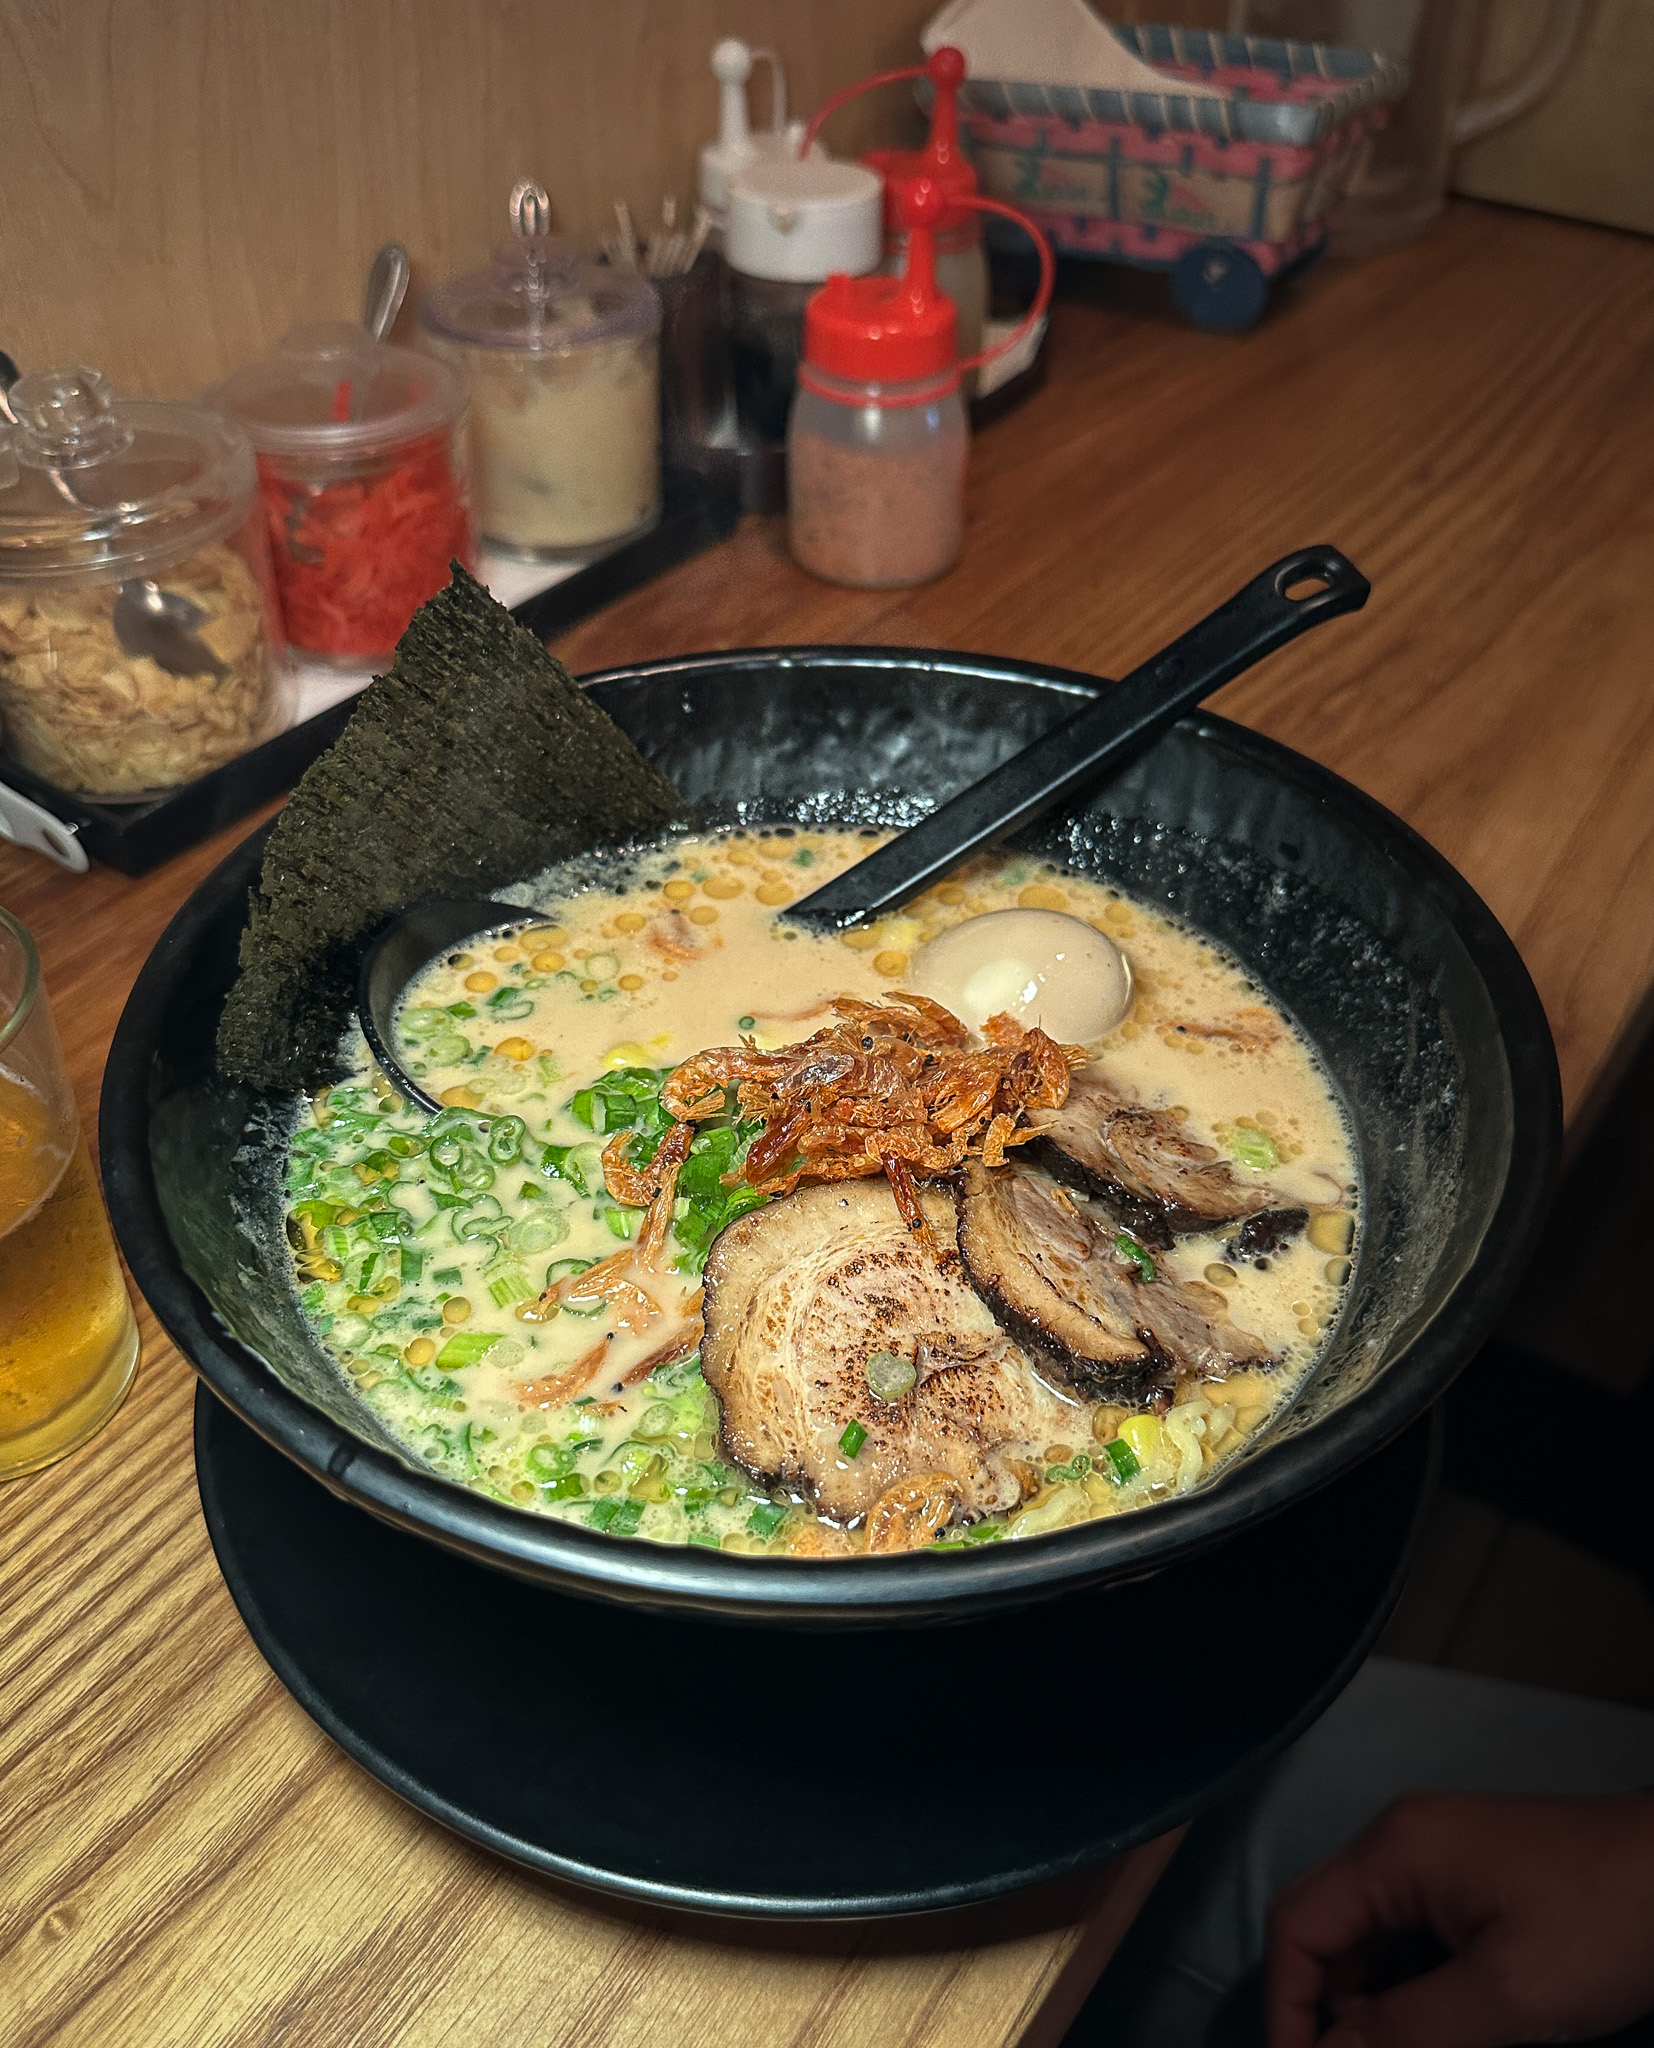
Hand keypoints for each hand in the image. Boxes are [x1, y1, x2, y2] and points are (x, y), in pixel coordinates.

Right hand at [1267, 1788, 1653, 2046]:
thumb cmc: (1598, 1926)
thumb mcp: (1507, 1995)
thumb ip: (1407, 2031)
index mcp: (1392, 1853)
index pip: (1297, 1926)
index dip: (1286, 2008)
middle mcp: (1398, 1841)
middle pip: (1323, 1927)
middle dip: (1325, 2009)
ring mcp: (1435, 1853)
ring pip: (1366, 1934)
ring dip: (1370, 2003)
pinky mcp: (1469, 1874)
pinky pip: (1407, 1930)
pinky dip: (1405, 1984)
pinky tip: (1438, 2025)